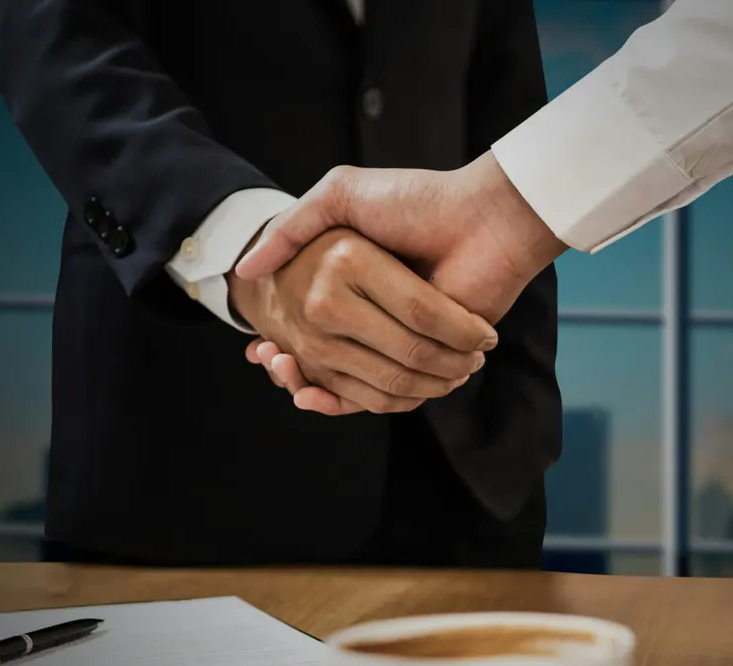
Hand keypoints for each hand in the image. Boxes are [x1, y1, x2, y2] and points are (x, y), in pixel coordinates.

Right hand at [236, 153, 567, 413]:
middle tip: (273, 360)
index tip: (261, 350)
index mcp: (357, 281)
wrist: (485, 220)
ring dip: (322, 388)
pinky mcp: (432, 355)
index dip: (284, 340)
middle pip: (330, 358)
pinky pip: (385, 392)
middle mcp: (378, 313)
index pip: (312, 323)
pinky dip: (353, 401)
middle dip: (295, 368)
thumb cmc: (415, 201)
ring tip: (290, 377)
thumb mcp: (343, 195)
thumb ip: (294, 224)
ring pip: (354, 380)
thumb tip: (247, 266)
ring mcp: (404, 336)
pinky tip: (312, 392)